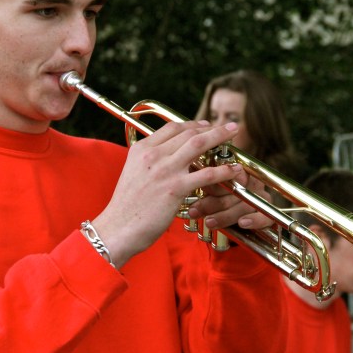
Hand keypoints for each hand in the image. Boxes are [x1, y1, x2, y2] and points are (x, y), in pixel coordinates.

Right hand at [91, 120, 242, 267]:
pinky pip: (206, 174)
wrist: (119, 227)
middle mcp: (153, 155)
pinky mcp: (175, 188)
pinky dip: (223, 170)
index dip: (192, 124)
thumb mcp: (133, 173)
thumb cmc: (127, 206)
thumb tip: (167, 157)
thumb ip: (149, 162)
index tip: (205, 125)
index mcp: (142, 149)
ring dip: (219, 137)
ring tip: (234, 135)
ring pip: (199, 144)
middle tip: (227, 127)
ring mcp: (165, 170)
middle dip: (211, 127)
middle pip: (188, 132)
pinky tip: (233, 169)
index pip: (171, 128)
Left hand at [187, 167, 275, 230]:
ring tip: (209, 221)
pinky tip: (242, 223)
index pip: (228, 174)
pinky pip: (264, 217)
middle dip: (212, 202)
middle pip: (234, 191)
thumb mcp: (209, 190)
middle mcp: (252, 182)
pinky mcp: (268, 214)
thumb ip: (203, 182)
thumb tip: (188, 178)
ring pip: (245, 205)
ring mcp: (262, 197)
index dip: (211, 183)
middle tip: (195, 210)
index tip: (196, 187)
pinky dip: (254, 220)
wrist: (234, 219)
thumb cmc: (218, 199)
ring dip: (225, 215)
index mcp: (239, 171)